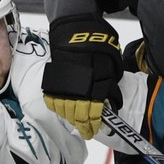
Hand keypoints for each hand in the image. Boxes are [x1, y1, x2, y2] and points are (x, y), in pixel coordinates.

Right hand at [41, 14, 123, 137]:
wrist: (76, 31)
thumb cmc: (98, 47)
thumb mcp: (111, 67)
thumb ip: (110, 87)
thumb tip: (112, 103)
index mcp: (94, 88)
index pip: (94, 113)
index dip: (95, 124)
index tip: (95, 129)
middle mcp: (78, 90)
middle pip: (78, 115)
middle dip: (83, 126)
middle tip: (86, 132)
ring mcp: (62, 87)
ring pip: (65, 111)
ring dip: (71, 119)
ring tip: (76, 123)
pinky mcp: (51, 81)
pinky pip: (52, 101)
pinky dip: (58, 108)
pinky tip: (63, 111)